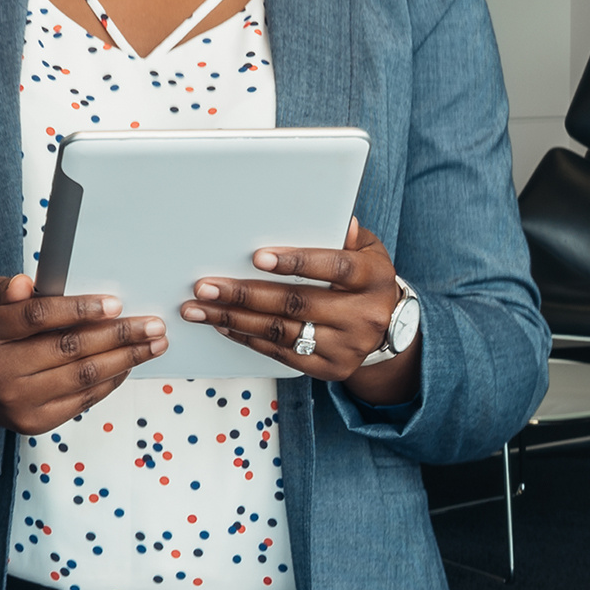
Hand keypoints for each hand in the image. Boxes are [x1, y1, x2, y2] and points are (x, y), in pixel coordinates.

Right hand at [0, 273, 162, 436]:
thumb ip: (4, 290)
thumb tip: (26, 284)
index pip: (36, 317)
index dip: (78, 309)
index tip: (114, 303)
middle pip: (67, 348)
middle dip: (117, 335)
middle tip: (151, 325)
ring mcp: (16, 401)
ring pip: (81, 376)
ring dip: (124, 359)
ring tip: (152, 344)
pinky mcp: (34, 422)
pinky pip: (82, 400)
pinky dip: (110, 380)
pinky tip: (128, 364)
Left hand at [186, 218, 416, 400]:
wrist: (387, 328)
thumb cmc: (366, 279)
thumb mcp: (367, 250)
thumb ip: (347, 237)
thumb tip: (338, 220)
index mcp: (373, 279)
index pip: (335, 267)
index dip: (297, 262)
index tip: (258, 258)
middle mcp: (364, 316)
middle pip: (297, 304)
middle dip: (246, 294)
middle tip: (207, 286)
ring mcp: (346, 347)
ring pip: (282, 332)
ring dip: (235, 319)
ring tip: (201, 308)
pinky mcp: (330, 369)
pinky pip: (282, 354)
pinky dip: (249, 338)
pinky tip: (224, 325)